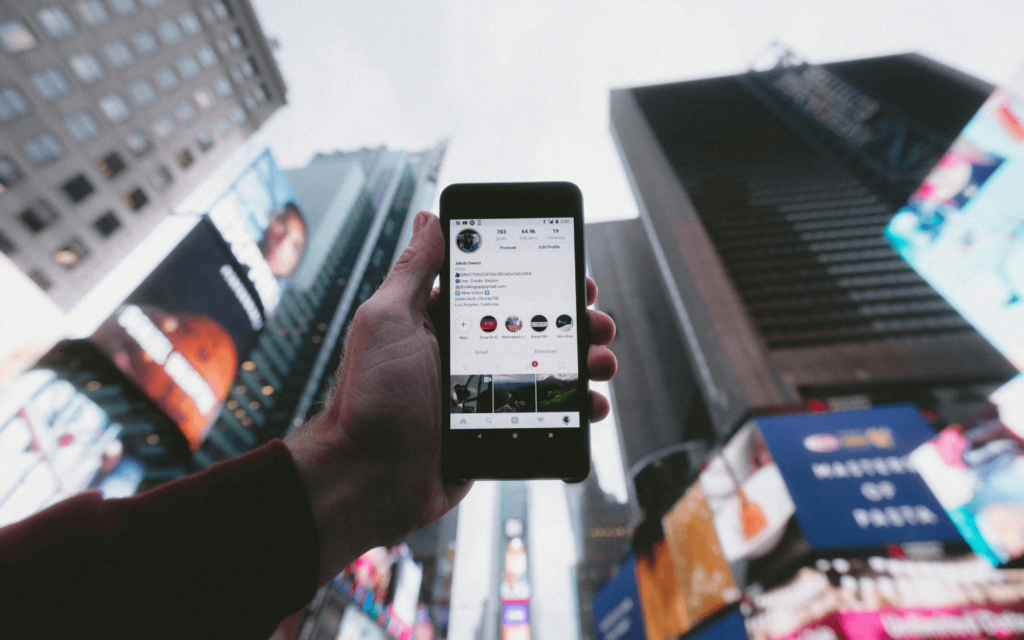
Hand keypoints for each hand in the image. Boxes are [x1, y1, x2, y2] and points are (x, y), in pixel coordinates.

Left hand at [286, 211, 616, 585]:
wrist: (367, 480)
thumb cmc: (369, 398)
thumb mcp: (388, 321)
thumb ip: (414, 271)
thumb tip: (429, 218)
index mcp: (442, 323)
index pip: (503, 291)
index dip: (542, 281)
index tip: (573, 275)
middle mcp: (467, 356)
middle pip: (535, 329)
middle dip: (574, 322)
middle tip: (598, 322)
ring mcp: (485, 396)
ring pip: (548, 372)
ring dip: (584, 363)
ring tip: (601, 363)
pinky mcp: (497, 432)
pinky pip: (546, 416)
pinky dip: (574, 410)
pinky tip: (592, 405)